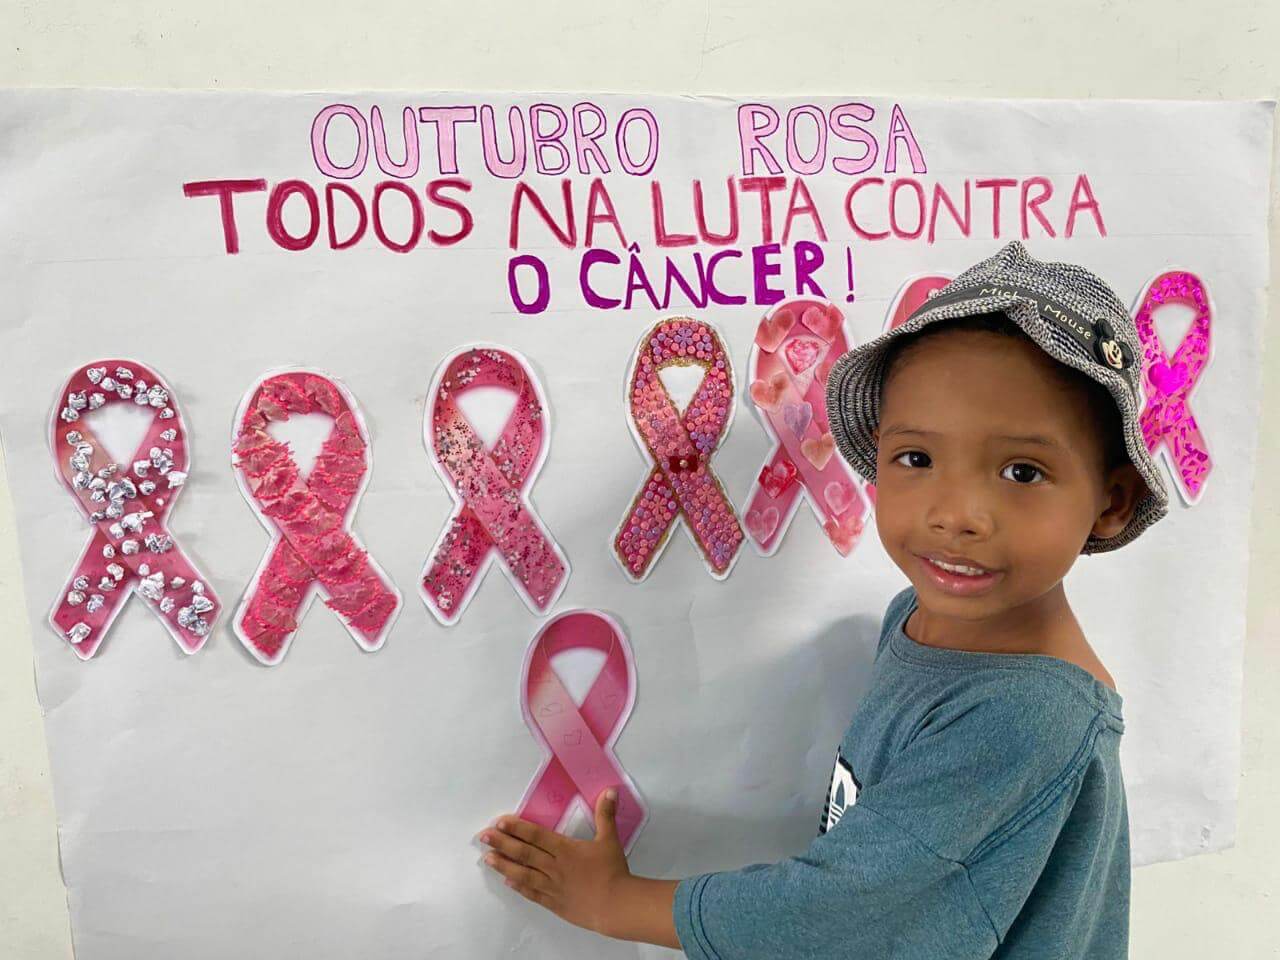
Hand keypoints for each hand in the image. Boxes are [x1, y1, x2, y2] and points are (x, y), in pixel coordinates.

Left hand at [476, 789, 679, 946]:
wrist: (616, 906)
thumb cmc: (612, 871)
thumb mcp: (610, 839)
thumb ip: (606, 815)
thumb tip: (609, 790)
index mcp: (565, 850)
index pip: (536, 836)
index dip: (517, 828)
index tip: (500, 822)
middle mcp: (554, 867)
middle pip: (524, 853)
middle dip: (502, 843)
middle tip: (483, 837)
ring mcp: (552, 886)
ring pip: (523, 874)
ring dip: (504, 865)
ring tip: (487, 858)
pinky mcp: (554, 903)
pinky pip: (533, 894)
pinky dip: (520, 887)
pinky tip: (508, 882)